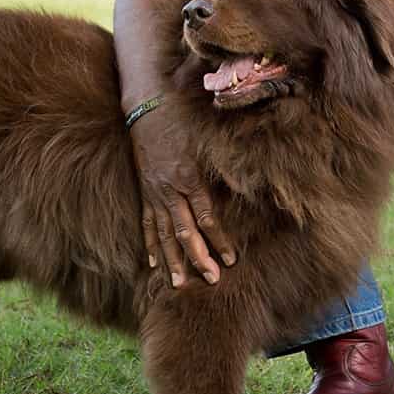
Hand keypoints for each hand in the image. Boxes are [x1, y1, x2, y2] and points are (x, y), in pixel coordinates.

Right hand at [129, 109, 236, 287]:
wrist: (146, 110)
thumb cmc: (183, 122)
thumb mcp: (207, 142)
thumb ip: (223, 166)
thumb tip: (249, 183)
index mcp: (190, 178)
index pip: (207, 218)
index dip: (219, 240)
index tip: (231, 259)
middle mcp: (171, 190)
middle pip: (185, 232)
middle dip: (198, 258)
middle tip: (211, 279)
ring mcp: (154, 194)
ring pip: (163, 234)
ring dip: (172, 261)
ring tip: (178, 284)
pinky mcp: (144, 193)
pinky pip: (146, 224)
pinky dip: (150, 245)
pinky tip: (153, 264)